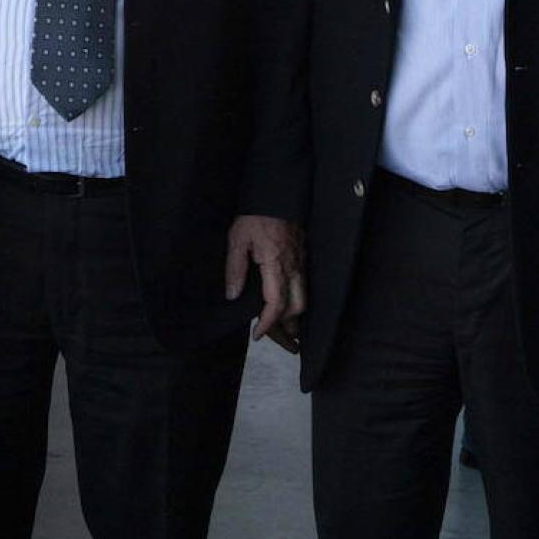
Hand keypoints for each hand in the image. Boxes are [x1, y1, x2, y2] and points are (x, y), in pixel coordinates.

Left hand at [225, 215, 304, 349]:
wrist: (277, 193)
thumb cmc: (255, 216)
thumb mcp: (237, 239)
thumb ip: (235, 269)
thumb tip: (232, 296)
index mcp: (276, 265)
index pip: (276, 304)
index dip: (267, 324)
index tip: (257, 335)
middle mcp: (293, 268)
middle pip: (296, 308)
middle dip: (289, 330)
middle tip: (282, 346)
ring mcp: (301, 263)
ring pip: (304, 299)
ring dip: (297, 320)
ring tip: (290, 335)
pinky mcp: (303, 258)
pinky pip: (305, 288)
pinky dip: (299, 304)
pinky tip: (292, 309)